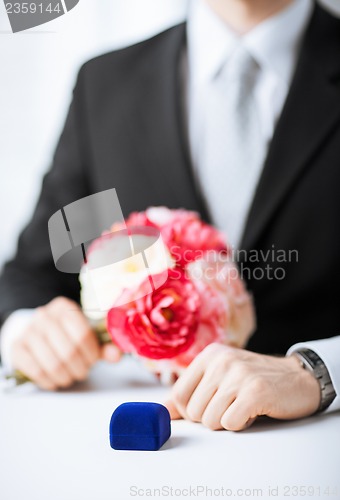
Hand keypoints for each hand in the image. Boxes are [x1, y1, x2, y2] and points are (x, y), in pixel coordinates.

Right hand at [11, 297, 120, 389]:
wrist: (37, 337)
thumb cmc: (67, 337)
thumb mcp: (87, 337)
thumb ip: (104, 346)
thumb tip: (117, 355)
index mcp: (64, 307)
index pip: (82, 333)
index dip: (91, 353)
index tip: (93, 361)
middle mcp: (44, 315)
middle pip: (69, 350)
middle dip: (80, 367)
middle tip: (82, 371)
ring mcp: (28, 331)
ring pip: (53, 363)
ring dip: (66, 376)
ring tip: (70, 376)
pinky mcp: (17, 348)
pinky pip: (36, 370)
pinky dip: (49, 380)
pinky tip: (55, 379)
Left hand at [165, 343, 320, 430]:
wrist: (298, 377)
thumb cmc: (255, 380)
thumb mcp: (221, 377)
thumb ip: (192, 392)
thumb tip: (162, 412)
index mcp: (209, 355)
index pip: (178, 395)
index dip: (189, 412)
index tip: (207, 408)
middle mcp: (221, 361)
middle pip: (193, 412)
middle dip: (211, 417)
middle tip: (231, 405)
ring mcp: (238, 374)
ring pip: (210, 421)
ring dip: (227, 421)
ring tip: (243, 405)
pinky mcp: (255, 392)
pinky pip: (230, 424)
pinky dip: (241, 424)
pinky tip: (253, 410)